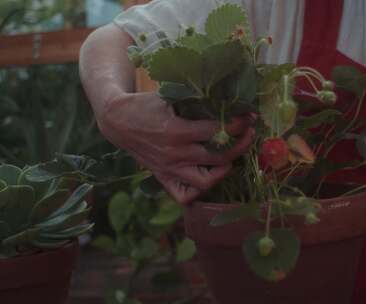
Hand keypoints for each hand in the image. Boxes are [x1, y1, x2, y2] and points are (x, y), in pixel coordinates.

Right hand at [97, 92, 254, 203]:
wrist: (117, 121)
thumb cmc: (145, 104)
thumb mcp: (169, 96)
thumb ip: (195, 100)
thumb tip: (227, 99)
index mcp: (177, 131)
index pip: (217, 131)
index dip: (237, 124)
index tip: (248, 117)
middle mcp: (175, 154)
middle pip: (220, 156)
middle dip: (240, 144)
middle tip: (248, 134)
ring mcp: (170, 169)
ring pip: (206, 181)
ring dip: (225, 169)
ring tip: (232, 156)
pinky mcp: (164, 178)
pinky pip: (185, 195)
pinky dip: (199, 190)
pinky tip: (209, 175)